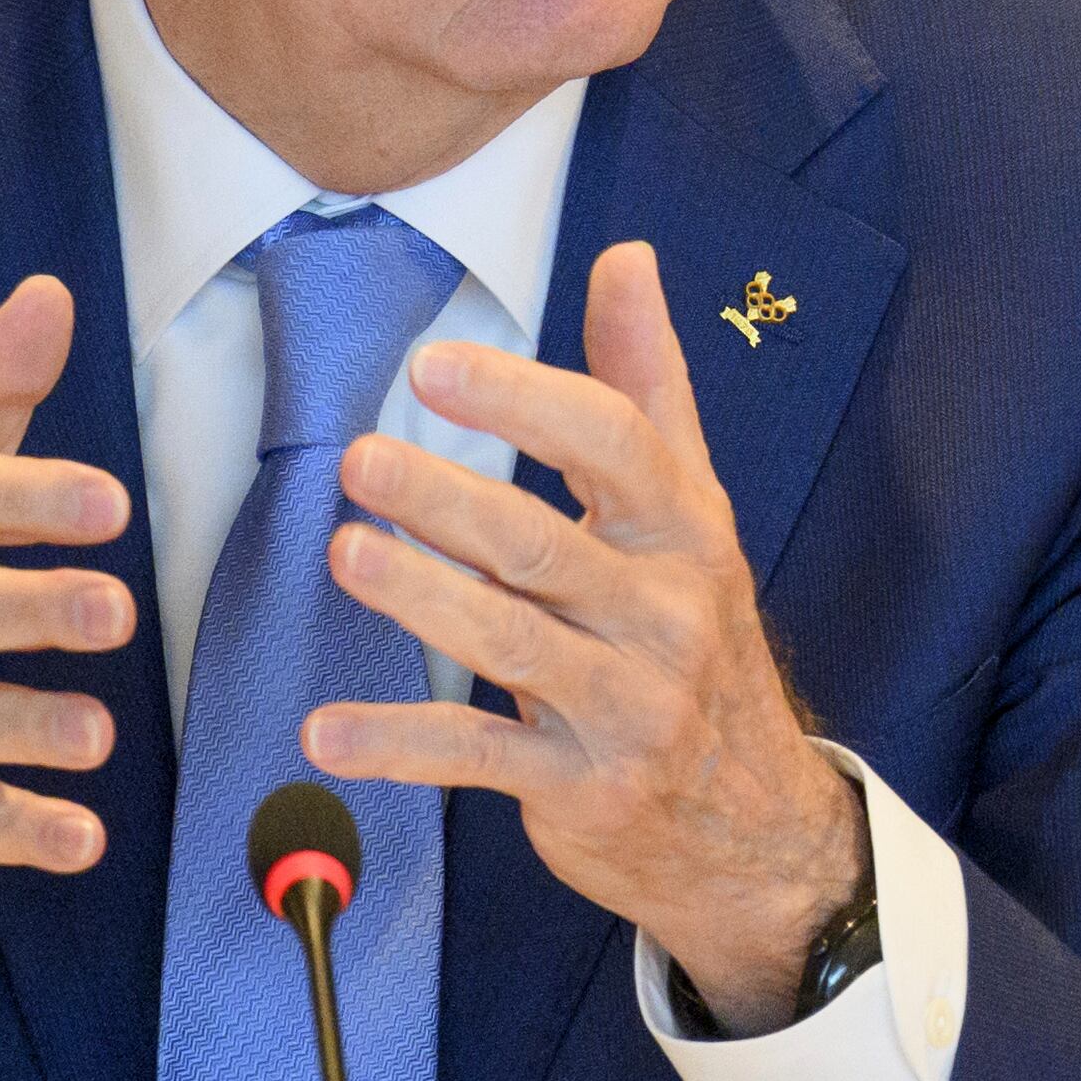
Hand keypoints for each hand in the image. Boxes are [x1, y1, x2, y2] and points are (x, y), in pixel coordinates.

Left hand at [308, 239, 867, 1032]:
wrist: (756, 822)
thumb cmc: (701, 639)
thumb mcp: (693, 510)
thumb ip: (647, 385)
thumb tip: (627, 257)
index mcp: (686, 532)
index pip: (613, 446)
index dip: (524, 401)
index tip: (435, 366)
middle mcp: (664, 615)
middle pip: (548, 544)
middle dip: (451, 500)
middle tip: (360, 457)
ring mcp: (626, 707)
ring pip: (512, 645)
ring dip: (423, 599)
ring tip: (345, 554)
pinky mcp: (582, 788)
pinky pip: (480, 760)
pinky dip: (400, 746)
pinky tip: (324, 731)